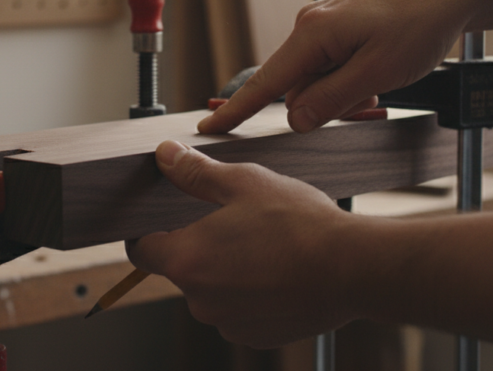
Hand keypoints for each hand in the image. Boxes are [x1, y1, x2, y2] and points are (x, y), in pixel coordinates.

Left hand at [127, 140, 358, 347]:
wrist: (351, 269)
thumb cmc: (298, 224)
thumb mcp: (244, 183)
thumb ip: (196, 173)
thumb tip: (164, 156)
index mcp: (187, 259)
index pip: (141, 251)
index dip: (149, 233)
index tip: (164, 221)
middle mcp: (199, 299)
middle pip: (183, 269)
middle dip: (200, 247)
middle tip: (235, 223)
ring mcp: (227, 322)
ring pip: (212, 291)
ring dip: (227, 271)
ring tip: (264, 246)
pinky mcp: (254, 337)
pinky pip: (238, 312)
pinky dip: (250, 294)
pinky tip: (277, 272)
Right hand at [199, 0, 477, 134]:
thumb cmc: (418, 25)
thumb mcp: (377, 73)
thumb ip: (331, 99)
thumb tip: (294, 120)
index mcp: (312, 34)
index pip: (265, 82)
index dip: (236, 110)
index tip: (208, 128)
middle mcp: (310, 27)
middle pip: (297, 88)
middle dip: (326, 107)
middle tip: (372, 105)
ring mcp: (324, 27)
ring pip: (317, 82)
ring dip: (345, 96)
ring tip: (384, 87)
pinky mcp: (338, 30)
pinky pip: (331, 69)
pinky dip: (352, 82)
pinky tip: (380, 76)